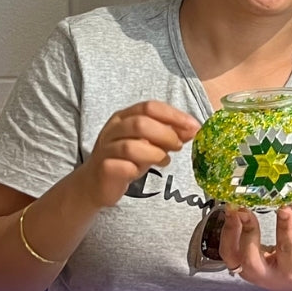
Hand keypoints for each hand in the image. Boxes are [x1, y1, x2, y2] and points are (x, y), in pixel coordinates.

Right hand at [79, 101, 199, 207]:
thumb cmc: (127, 159)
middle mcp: (113, 129)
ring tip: (164, 160)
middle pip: (141, 123)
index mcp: (125, 116)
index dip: (174, 115)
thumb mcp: (151, 143)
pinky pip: (123, 166)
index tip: (194, 126)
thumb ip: (170, 134)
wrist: (97, 183)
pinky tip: (145, 171)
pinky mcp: (104, 168)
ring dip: (155, 153)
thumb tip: (194, 129)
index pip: (150, 107)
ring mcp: (106, 148)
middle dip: (166, 135)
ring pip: (131, 146)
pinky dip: (139, 169)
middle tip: (179, 146)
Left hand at [219, 202, 291, 290]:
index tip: (283, 208)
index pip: (286, 247)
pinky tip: (229, 214)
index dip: (285, 227)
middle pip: (251, 258)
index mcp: (290, 268)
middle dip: (247, 232)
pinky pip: (226, 250)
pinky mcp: (237, 266)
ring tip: (232, 208)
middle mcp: (266, 273)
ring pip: (231, 256)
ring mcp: (248, 272)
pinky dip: (226, 232)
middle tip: (245, 210)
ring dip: (230, 231)